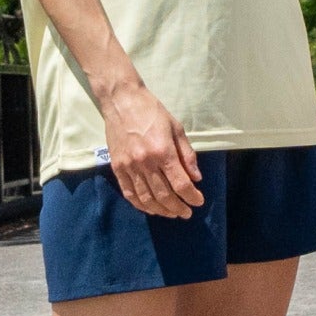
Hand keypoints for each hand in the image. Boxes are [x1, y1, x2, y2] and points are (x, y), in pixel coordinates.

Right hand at [100, 82, 205, 217]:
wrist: (122, 101)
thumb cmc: (152, 111)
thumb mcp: (176, 128)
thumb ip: (187, 154)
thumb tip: (196, 178)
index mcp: (163, 151)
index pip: (180, 183)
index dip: (192, 196)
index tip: (198, 201)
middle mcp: (145, 162)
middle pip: (164, 195)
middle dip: (178, 207)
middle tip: (186, 213)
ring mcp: (129, 167)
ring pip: (146, 198)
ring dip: (161, 210)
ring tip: (171, 213)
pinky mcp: (117, 167)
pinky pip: (129, 193)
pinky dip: (141, 205)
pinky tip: (150, 209)